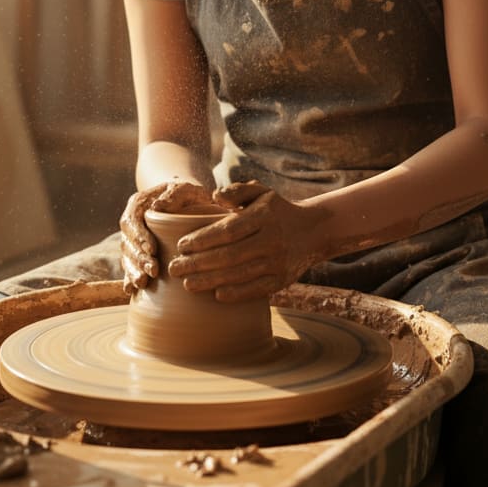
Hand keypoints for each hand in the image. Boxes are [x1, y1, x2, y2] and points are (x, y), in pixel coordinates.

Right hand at [119, 180, 212, 294]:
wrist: (188, 201)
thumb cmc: (188, 194)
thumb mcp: (185, 188)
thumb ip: (174, 194)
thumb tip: (157, 207)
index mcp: (138, 204)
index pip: (133, 220)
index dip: (139, 236)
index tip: (152, 249)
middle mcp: (132, 222)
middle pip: (128, 241)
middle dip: (138, 258)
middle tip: (152, 271)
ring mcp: (133, 239)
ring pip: (126, 256)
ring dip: (133, 270)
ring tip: (143, 283)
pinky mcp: (139, 253)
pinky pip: (129, 266)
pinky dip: (129, 277)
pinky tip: (132, 290)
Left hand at [168, 181, 317, 301]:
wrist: (313, 231)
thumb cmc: (277, 210)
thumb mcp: (261, 192)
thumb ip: (236, 191)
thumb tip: (214, 197)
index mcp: (263, 216)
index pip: (228, 230)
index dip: (202, 239)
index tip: (181, 245)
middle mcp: (272, 240)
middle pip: (229, 255)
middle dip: (198, 264)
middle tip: (174, 268)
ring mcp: (278, 262)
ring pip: (239, 275)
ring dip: (210, 281)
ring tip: (186, 284)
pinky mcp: (282, 281)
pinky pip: (255, 290)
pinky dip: (235, 294)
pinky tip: (215, 295)